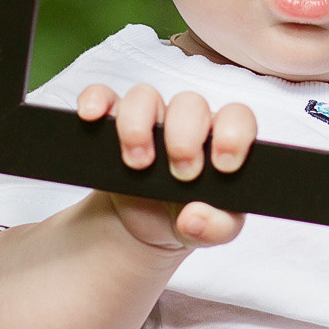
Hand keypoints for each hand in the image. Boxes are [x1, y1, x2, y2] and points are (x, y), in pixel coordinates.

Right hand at [75, 84, 256, 251]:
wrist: (147, 226)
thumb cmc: (190, 216)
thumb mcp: (214, 231)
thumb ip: (217, 228)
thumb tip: (195, 218)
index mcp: (220, 140)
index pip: (236, 117)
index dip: (233, 134)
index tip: (223, 166)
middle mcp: (187, 123)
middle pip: (189, 103)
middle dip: (185, 137)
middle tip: (182, 174)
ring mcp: (150, 120)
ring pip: (145, 97)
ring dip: (138, 126)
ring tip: (138, 164)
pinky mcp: (114, 123)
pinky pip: (103, 98)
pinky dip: (96, 100)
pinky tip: (92, 116)